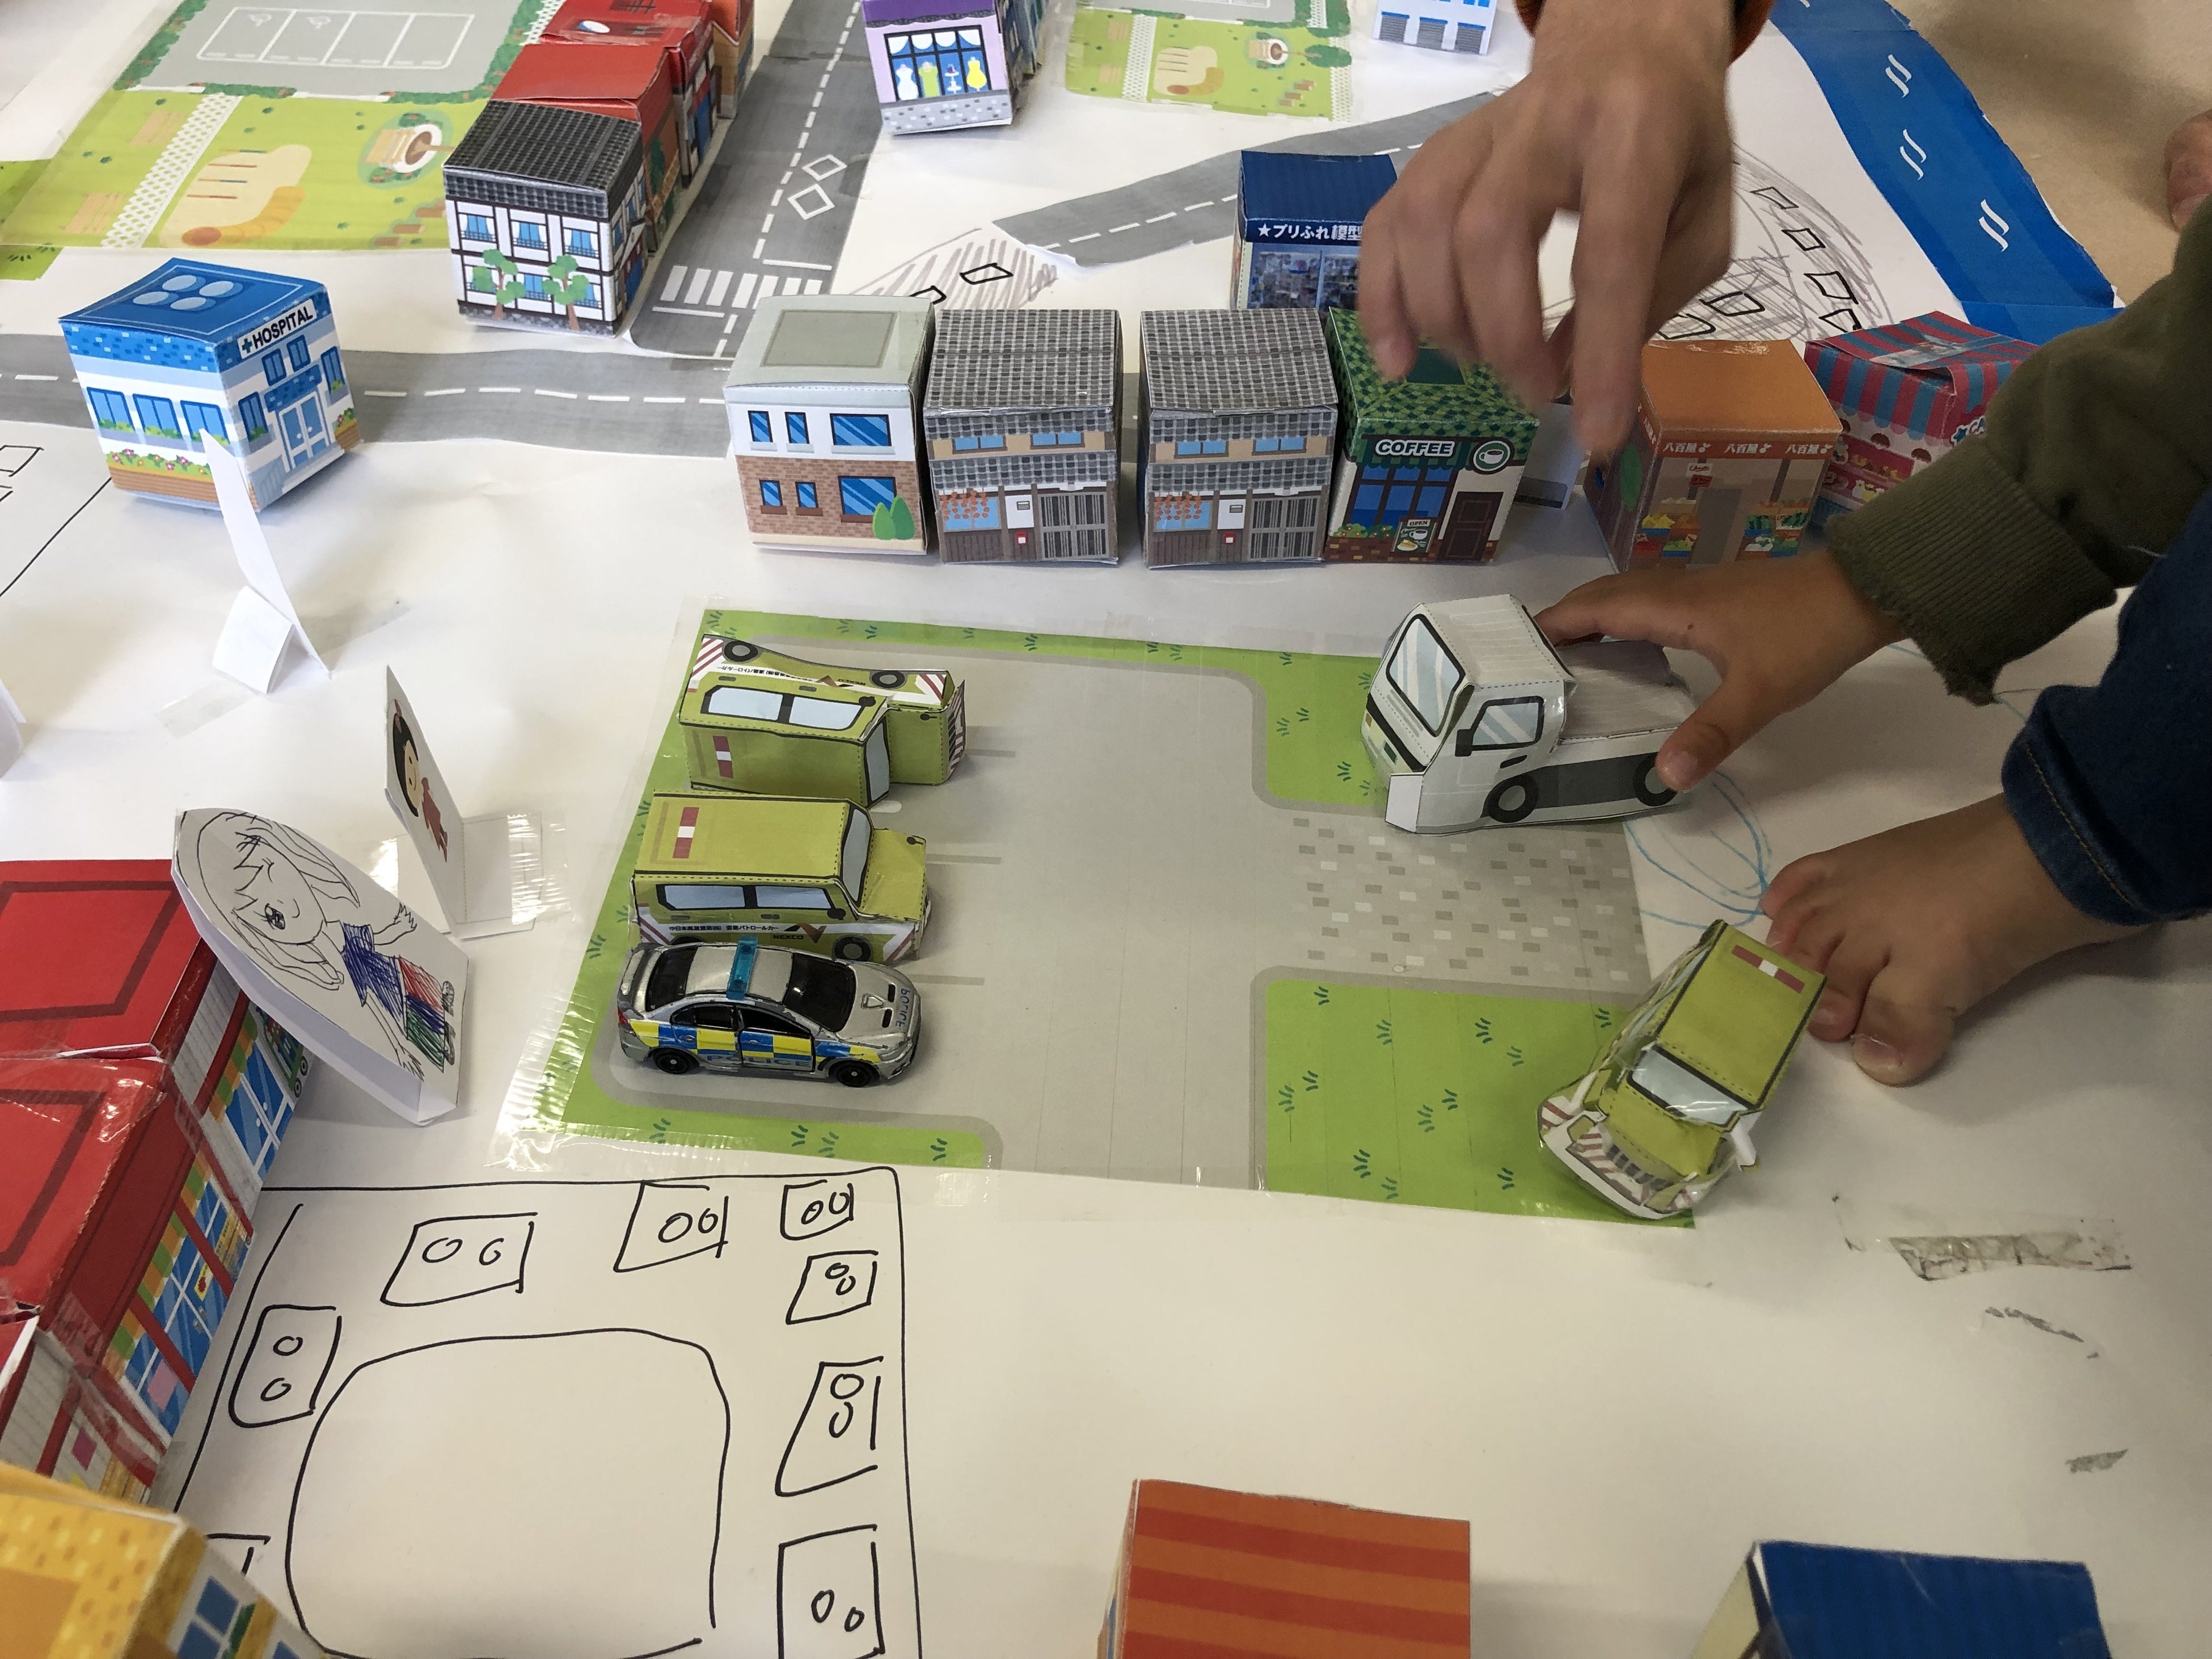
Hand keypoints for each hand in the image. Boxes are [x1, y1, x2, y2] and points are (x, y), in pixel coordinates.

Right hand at [1359, 0, 1736, 453]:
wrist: (1626, 44)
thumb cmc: (1678, 144)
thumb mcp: (1706, 219)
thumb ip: (1651, 298)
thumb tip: (1570, 375)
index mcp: (1637, 134)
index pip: (1609, 253)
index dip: (1600, 352)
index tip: (1597, 435)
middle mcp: (1548, 121)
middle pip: (1489, 230)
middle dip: (1503, 334)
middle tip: (1533, 391)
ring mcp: (1480, 131)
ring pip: (1426, 221)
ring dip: (1440, 317)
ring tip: (1475, 365)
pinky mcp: (1438, 149)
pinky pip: (1387, 219)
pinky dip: (1381, 296)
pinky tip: (1397, 355)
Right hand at [1534, 553, 1902, 788]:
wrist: (1866, 591)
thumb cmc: (1807, 636)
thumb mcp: (1760, 694)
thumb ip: (1710, 734)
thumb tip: (1663, 777)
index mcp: (1675, 606)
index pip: (1598, 608)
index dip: (1556, 623)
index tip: (1515, 644)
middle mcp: (1680, 588)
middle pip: (1607, 593)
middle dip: (1567, 617)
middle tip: (1535, 653)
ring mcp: (1702, 586)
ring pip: (1633, 591)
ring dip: (1598, 613)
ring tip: (1574, 648)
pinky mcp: (1722, 593)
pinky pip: (1656, 597)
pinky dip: (1629, 614)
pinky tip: (1638, 642)